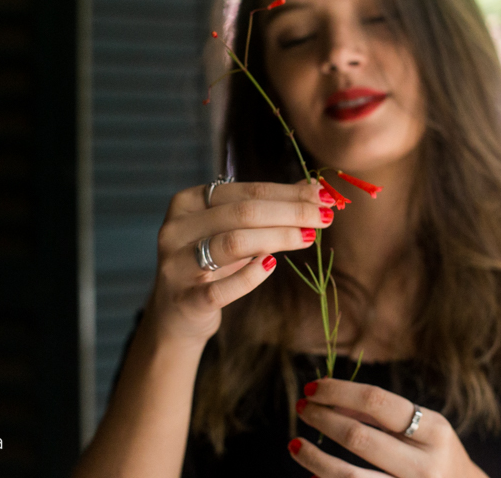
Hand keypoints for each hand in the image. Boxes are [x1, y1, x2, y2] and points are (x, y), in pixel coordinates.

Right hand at [147, 180, 334, 343]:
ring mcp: (176, 265)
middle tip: (324, 218)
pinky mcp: (185, 300)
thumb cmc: (211, 265)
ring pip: (233, 243)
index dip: (288, 193)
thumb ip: (268, 207)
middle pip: (242, 213)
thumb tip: (315, 187)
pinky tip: (272, 266)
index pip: (247, 192)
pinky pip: (221, 288)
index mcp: (188, 202)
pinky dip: (249, 276)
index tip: (323, 197)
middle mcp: (177, 228)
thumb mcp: (233, 231)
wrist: (176, 314)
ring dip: (278, 238)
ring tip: (308, 237)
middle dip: (290, 213)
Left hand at [290, 378, 488, 477]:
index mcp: (435, 431)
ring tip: (294, 444)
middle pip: (359, 437)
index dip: (339, 391)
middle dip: (323, 419)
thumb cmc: (437, 456)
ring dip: (315, 458)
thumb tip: (332, 398)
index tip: (313, 387)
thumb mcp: (426, 430)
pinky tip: (313, 476)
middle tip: (301, 408)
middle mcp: (425, 465)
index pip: (377, 402)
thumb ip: (385, 415)